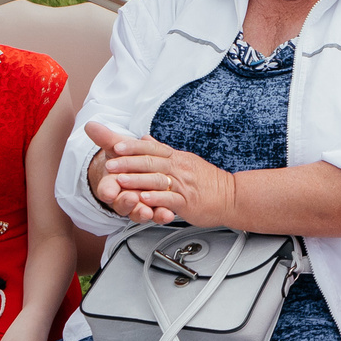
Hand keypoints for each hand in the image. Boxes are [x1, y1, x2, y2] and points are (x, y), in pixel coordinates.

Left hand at [85, 120, 232, 226]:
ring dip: (137, 180)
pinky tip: (144, 199)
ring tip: (120, 181)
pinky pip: (170, 199)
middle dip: (128, 163)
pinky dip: (156, 198)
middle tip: (110, 164)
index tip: (116, 145)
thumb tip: (145, 139)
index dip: (132, 147)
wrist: (231, 196)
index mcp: (176, 157)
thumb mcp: (184, 160)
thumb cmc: (207, 181)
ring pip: (157, 179)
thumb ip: (162, 151)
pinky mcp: (188, 202)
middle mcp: (179, 168)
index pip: (151, 148)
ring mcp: (184, 184)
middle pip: (151, 162)